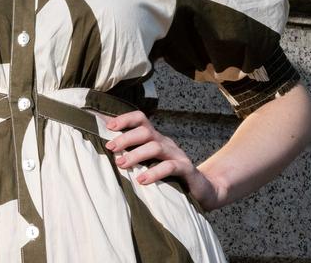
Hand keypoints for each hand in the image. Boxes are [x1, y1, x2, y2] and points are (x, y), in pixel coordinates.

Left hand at [104, 110, 221, 210]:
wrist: (203, 191)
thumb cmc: (169, 178)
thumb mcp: (150, 164)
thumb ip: (133, 157)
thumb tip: (106, 153)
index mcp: (156, 139)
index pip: (141, 119)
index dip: (125, 119)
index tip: (108, 127)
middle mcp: (166, 143)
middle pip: (146, 131)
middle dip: (126, 138)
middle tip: (110, 148)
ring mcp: (177, 155)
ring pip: (155, 147)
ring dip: (136, 155)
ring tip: (121, 164)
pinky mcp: (187, 170)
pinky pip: (170, 167)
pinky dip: (154, 172)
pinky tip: (142, 180)